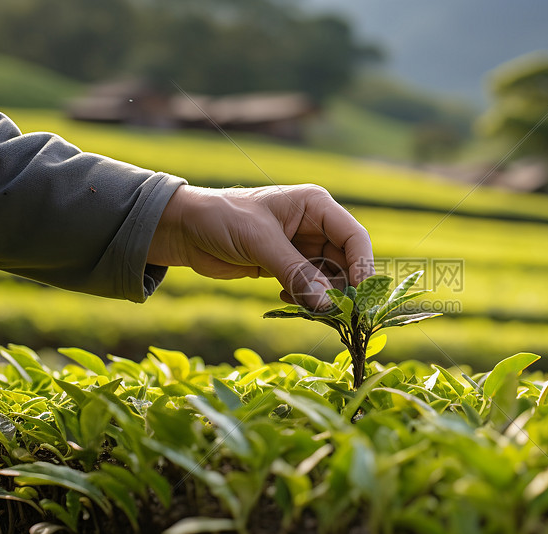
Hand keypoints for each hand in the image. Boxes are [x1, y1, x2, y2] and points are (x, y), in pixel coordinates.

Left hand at [147, 184, 373, 308]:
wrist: (185, 229)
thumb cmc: (222, 218)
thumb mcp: (260, 242)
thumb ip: (295, 273)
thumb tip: (327, 306)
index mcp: (315, 205)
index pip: (354, 237)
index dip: (362, 266)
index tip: (361, 297)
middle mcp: (315, 226)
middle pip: (346, 262)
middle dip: (342, 289)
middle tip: (335, 314)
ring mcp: (302, 248)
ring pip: (329, 280)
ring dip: (322, 298)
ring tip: (305, 307)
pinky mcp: (288, 267)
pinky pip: (310, 289)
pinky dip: (305, 300)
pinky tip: (285, 299)